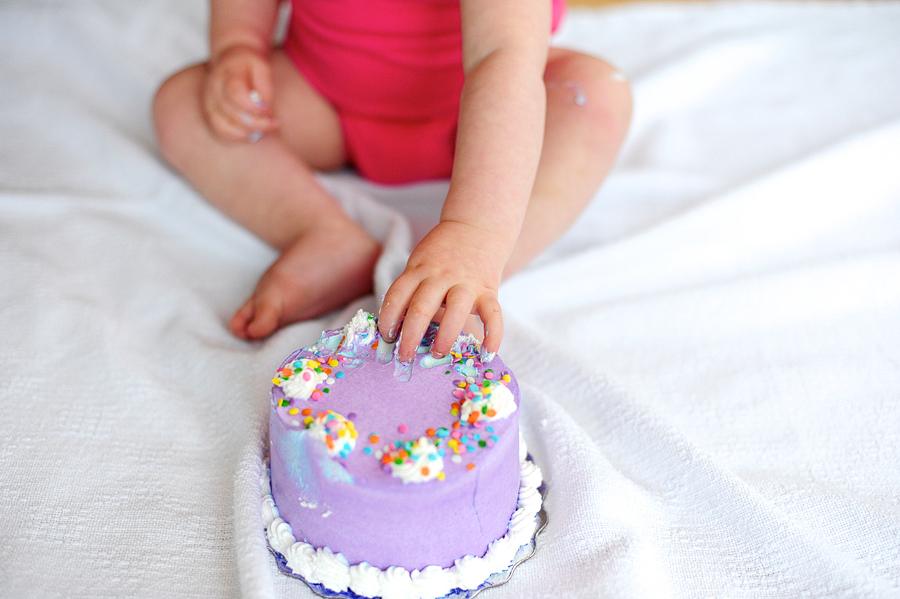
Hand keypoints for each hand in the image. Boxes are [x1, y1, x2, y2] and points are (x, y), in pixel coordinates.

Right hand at [202, 45, 278, 141]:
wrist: (231, 61)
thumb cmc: (249, 66)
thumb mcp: (262, 67)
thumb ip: (264, 86)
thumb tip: (264, 109)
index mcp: (226, 73)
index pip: (235, 93)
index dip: (253, 107)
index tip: (269, 110)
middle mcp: (213, 89)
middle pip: (231, 114)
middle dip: (257, 123)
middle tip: (274, 122)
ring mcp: (209, 104)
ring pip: (224, 127)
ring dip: (248, 132)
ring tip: (265, 128)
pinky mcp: (211, 116)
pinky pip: (222, 133)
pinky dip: (240, 137)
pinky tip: (254, 133)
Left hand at [378, 220, 505, 362]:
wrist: (477, 226)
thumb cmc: (443, 253)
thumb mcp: (421, 262)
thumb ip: (412, 289)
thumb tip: (399, 328)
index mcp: (419, 269)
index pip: (398, 294)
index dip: (388, 317)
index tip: (386, 337)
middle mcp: (441, 276)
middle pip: (422, 306)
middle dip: (411, 335)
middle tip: (404, 357)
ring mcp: (466, 283)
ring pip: (455, 310)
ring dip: (445, 336)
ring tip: (437, 354)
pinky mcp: (488, 289)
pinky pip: (493, 314)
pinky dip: (493, 334)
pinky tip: (487, 354)